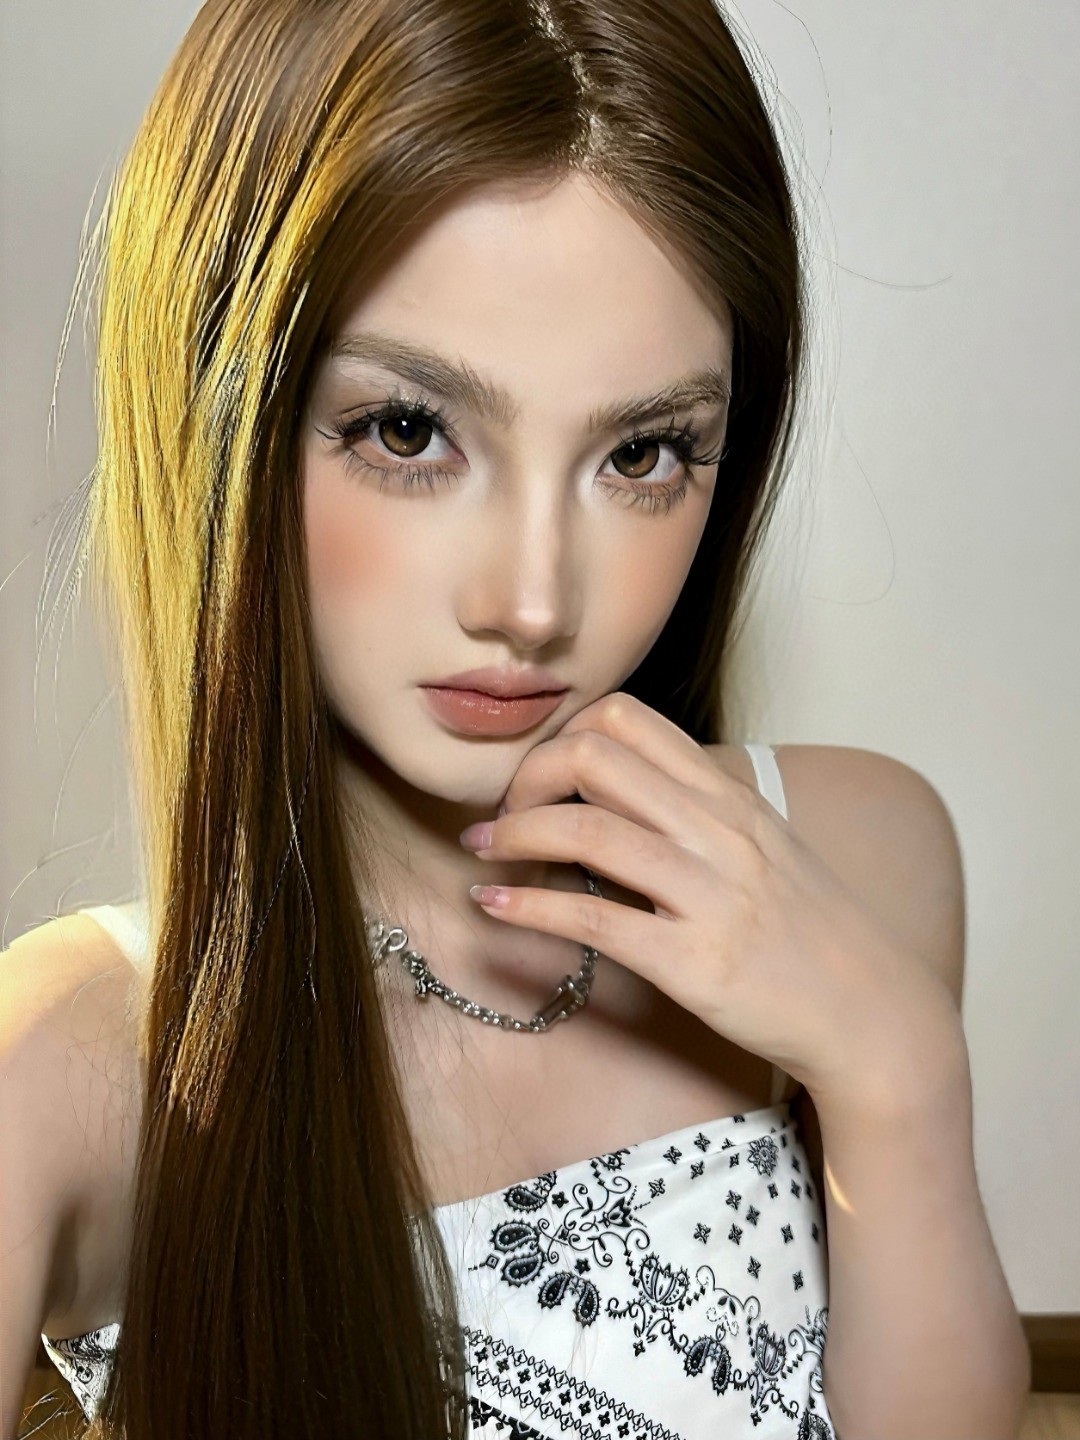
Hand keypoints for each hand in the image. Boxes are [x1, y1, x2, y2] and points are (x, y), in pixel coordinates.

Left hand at [460, 692, 962, 1104]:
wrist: (870, 1012)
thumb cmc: (811, 930)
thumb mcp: (765, 845)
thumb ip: (698, 810)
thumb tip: (620, 792)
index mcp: (730, 796)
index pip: (629, 718)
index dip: (563, 735)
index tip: (539, 776)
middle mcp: (719, 831)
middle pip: (593, 758)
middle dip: (526, 778)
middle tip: (502, 815)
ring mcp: (708, 894)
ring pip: (585, 831)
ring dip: (513, 835)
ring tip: (484, 852)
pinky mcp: (692, 962)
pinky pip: (592, 920)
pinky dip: (528, 908)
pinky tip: (494, 907)